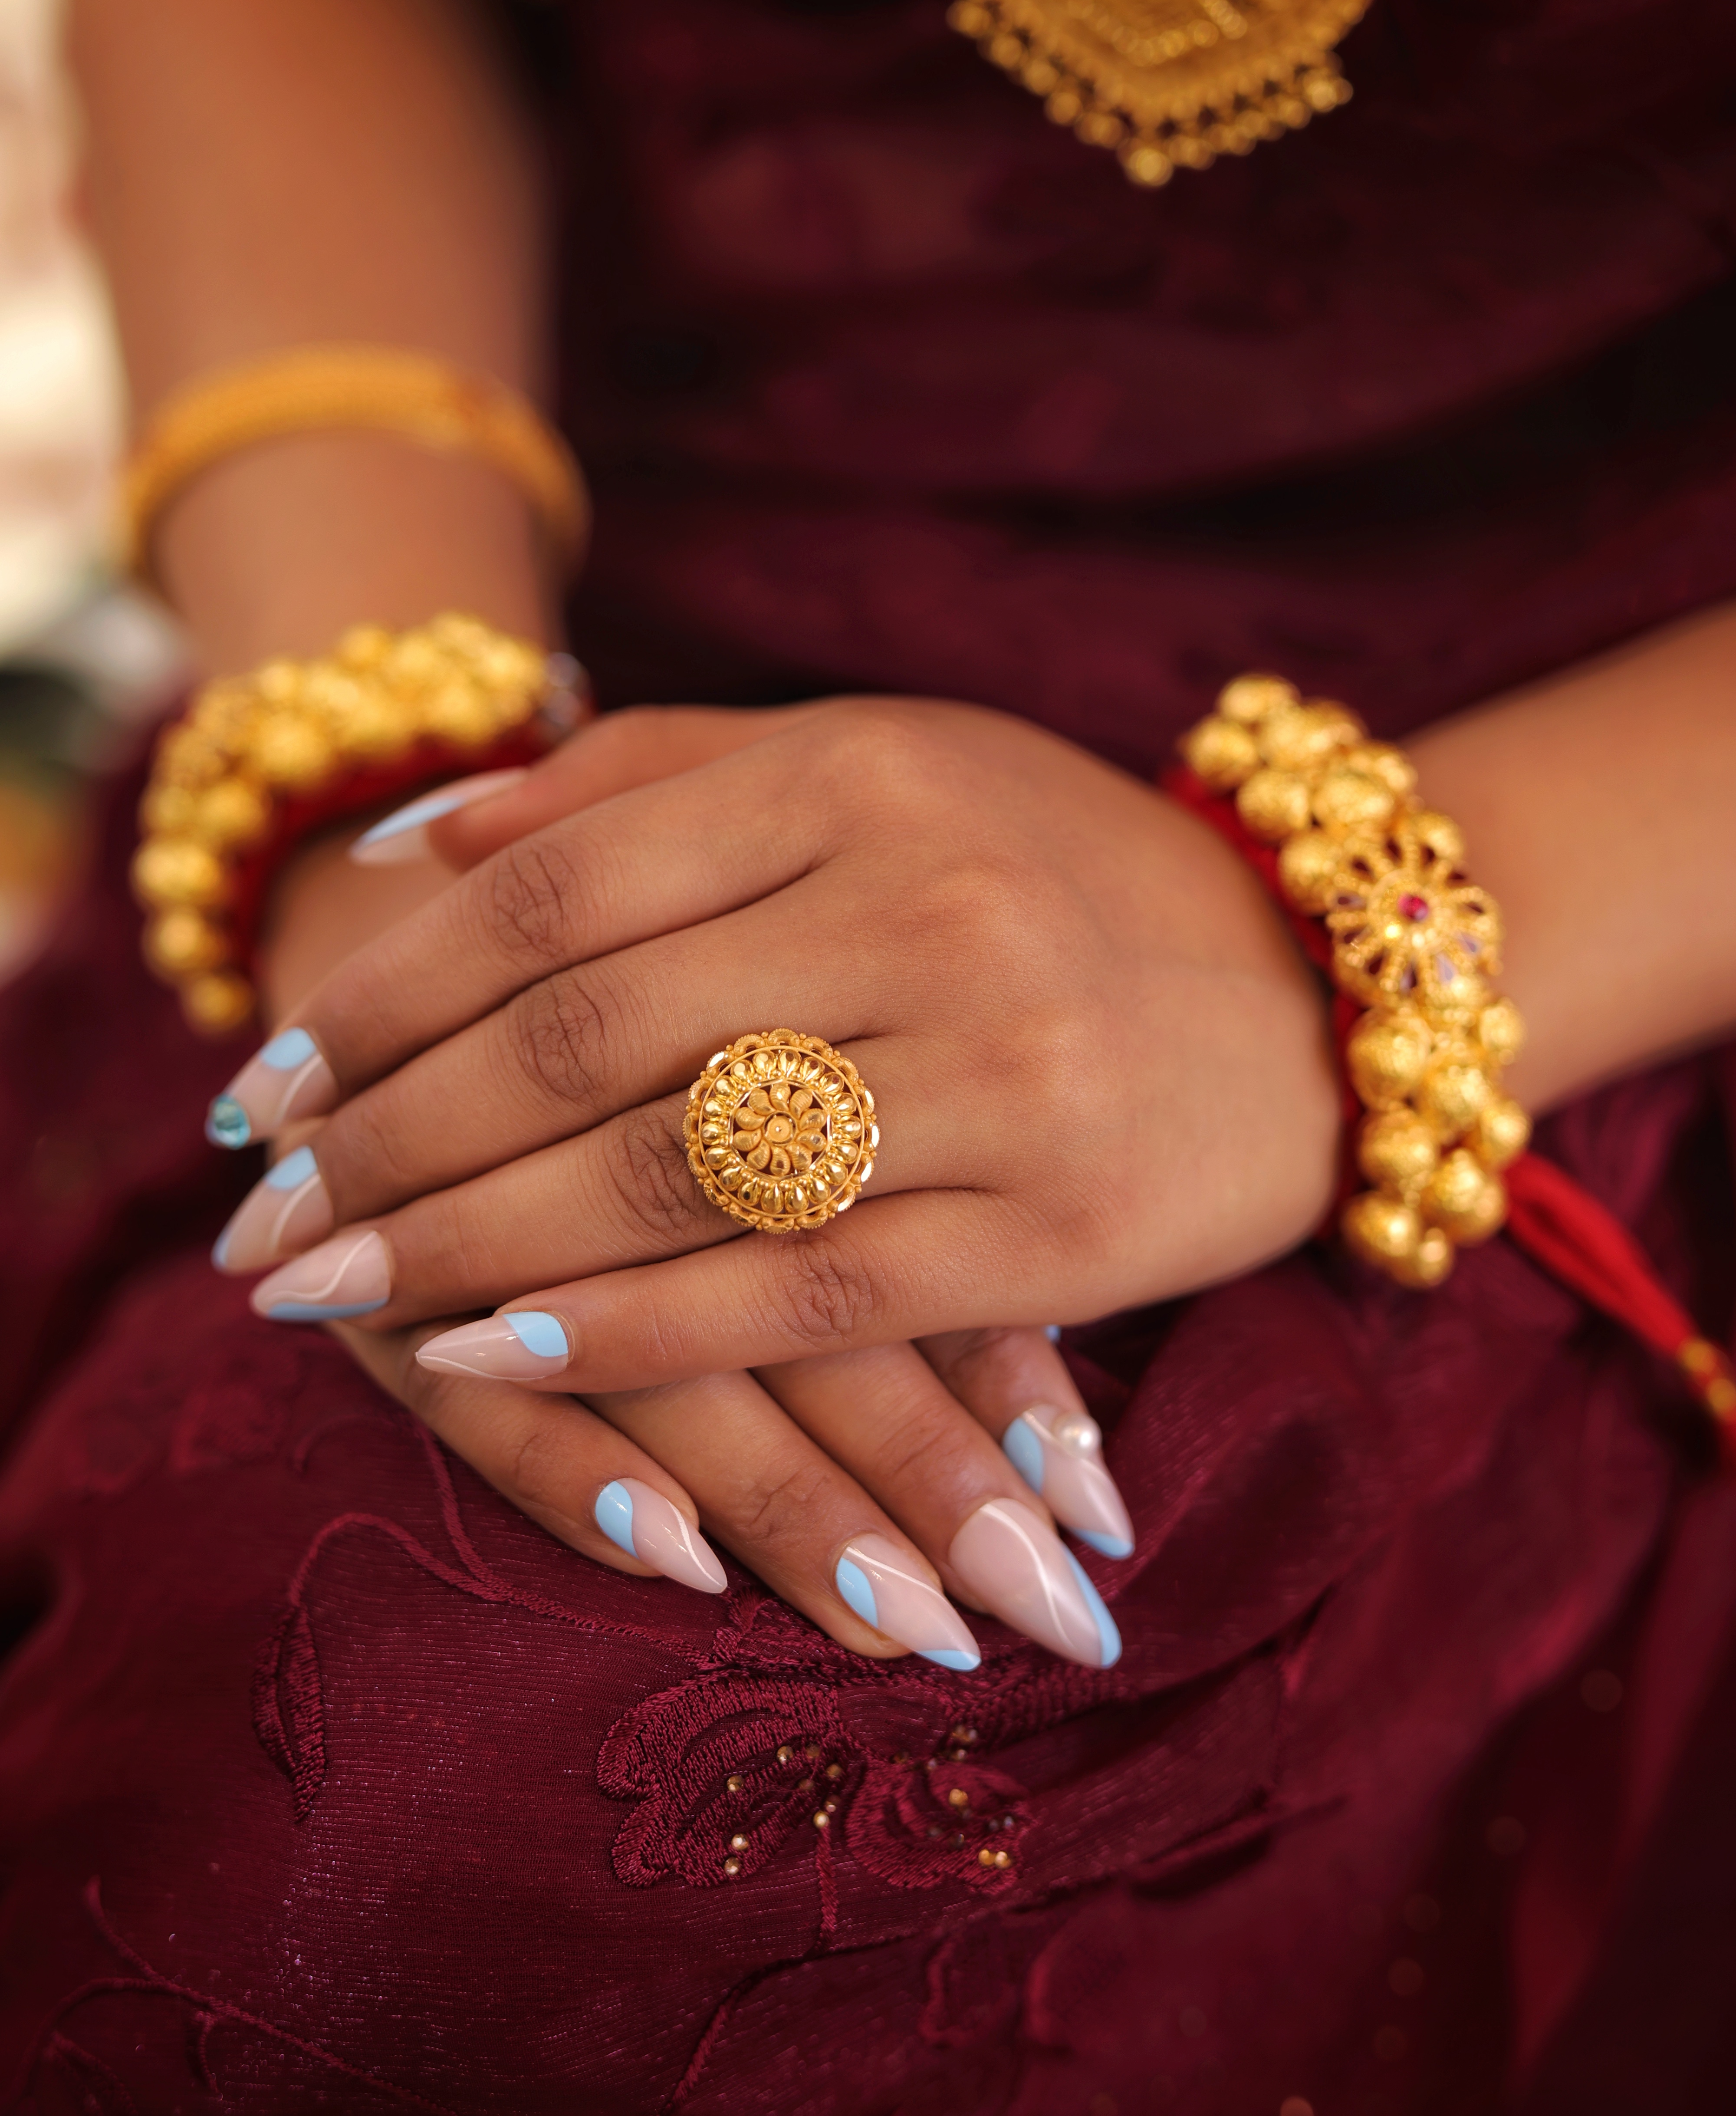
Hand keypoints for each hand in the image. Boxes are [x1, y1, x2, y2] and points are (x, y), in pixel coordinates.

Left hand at [232, 714, 1135, 1670]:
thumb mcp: (874, 761)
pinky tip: (499, 1353)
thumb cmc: (1053, 865)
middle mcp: (929, 907)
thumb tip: (411, 842)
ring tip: (335, 1299)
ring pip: (676, 1177)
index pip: (556, 890)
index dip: (386, 995)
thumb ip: (645, 780)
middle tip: (261, 1220)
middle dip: (394, 1142)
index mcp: (864, 773)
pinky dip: (636, 1330)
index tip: (267, 1083)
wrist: (1324, 981)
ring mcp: (1004, 1072)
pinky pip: (806, 1295)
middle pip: (588, 1041)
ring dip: (474, 1249)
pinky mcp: (1064, 1228)